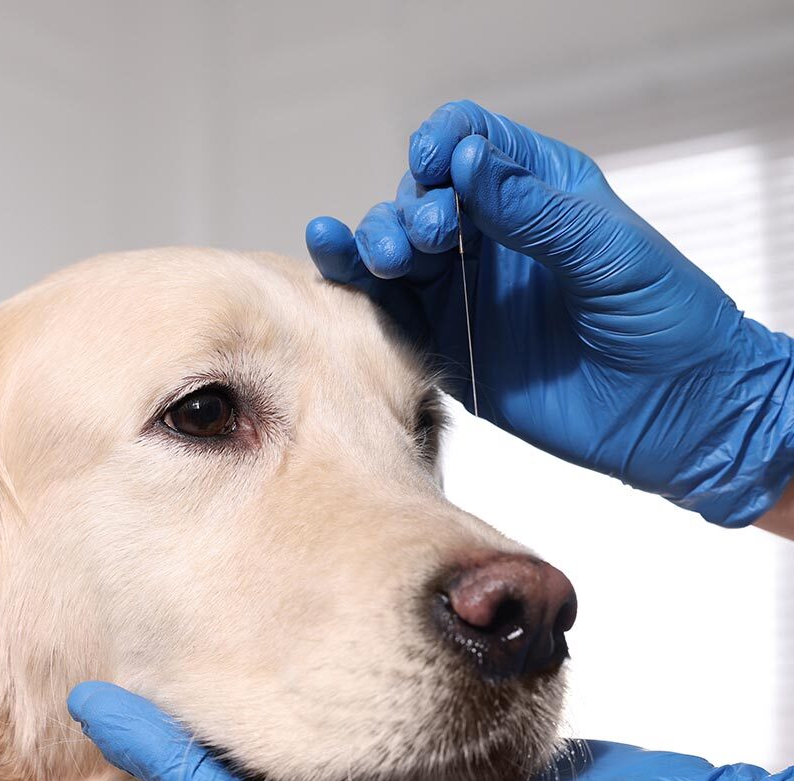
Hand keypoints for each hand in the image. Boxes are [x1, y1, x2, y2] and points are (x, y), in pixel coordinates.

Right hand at [307, 100, 793, 526]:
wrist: (673, 413)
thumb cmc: (664, 319)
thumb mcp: (609, 253)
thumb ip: (535, 211)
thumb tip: (467, 164)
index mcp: (536, 194)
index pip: (470, 144)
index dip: (443, 144)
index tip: (435, 167)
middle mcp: (492, 237)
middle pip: (420, 199)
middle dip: (409, 208)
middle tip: (429, 237)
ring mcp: (465, 292)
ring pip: (396, 251)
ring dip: (375, 243)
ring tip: (384, 256)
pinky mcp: (448, 344)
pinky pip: (392, 311)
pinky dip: (357, 288)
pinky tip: (330, 260)